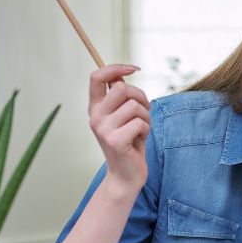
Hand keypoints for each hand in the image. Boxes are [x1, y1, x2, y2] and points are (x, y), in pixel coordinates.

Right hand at [88, 64, 149, 190]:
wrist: (126, 175)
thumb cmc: (129, 142)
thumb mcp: (123, 115)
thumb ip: (120, 96)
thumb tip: (121, 73)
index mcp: (95, 107)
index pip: (97, 76)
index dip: (116, 67)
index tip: (134, 69)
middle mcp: (95, 116)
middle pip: (121, 87)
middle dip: (140, 96)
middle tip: (143, 111)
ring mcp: (103, 129)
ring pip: (134, 106)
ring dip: (146, 117)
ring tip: (140, 129)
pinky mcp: (115, 141)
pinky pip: (140, 123)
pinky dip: (146, 130)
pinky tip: (139, 140)